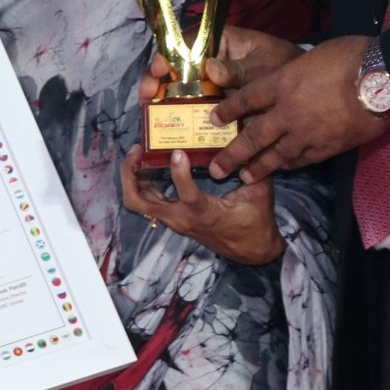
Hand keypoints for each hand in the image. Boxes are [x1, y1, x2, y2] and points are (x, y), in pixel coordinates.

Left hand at [118, 152, 283, 265]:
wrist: (251, 250)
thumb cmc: (256, 223)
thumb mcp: (259, 192)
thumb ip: (252, 166)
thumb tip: (248, 139)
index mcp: (205, 214)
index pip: (186, 195)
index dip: (179, 173)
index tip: (179, 152)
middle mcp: (181, 218)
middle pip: (138, 201)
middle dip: (130, 173)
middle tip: (138, 149)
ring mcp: (174, 219)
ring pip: (138, 202)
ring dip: (132, 177)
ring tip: (139, 152)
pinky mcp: (173, 218)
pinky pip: (148, 201)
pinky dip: (142, 183)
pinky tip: (150, 163)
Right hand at [138, 24, 305, 103]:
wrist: (306, 90)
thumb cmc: (286, 67)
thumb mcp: (265, 66)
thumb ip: (240, 69)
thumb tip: (211, 68)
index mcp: (221, 41)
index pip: (187, 41)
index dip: (168, 53)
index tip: (158, 70)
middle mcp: (211, 60)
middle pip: (176, 66)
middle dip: (156, 79)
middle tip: (146, 96)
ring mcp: (212, 83)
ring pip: (180, 88)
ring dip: (163, 100)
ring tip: (150, 114)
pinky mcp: (217, 103)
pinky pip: (195, 109)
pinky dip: (182, 118)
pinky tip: (171, 130)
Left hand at [205, 34, 388, 182]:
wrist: (381, 80)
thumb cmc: (350, 57)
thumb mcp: (313, 55)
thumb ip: (297, 71)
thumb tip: (295, 78)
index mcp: (282, 82)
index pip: (247, 99)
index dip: (229, 110)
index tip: (214, 119)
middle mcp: (288, 112)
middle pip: (253, 136)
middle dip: (232, 155)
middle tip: (217, 170)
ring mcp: (307, 133)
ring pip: (276, 155)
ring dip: (259, 167)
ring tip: (245, 177)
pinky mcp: (328, 147)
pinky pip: (303, 160)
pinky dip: (291, 165)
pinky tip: (284, 169)